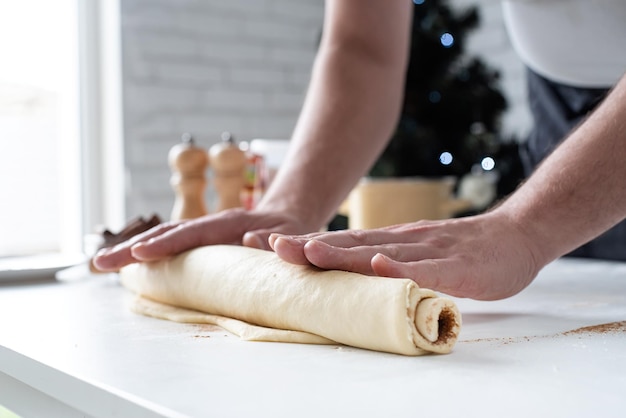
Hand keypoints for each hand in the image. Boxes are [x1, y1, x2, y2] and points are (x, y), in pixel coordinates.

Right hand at [92, 208, 310, 271]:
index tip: (138, 255)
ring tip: (101, 264)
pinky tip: (127, 265)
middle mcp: (212, 224)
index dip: (166, 244)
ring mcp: (203, 230)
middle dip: (132, 248)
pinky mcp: (200, 239)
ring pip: (163, 238)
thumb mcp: (293, 234)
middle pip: (167, 233)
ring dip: (132, 251)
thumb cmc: (292, 230)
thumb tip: (251, 239)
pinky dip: (147, 253)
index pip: (193, 232)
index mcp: (231, 222)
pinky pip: (170, 244)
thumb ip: (275, 239)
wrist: (289, 215)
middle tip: (99, 263)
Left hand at [269, 211, 544, 300]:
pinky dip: (401, 267)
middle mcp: (402, 241)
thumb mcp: (418, 256)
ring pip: (379, 253)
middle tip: (270, 246)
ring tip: (309, 251)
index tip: (269, 247)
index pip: (342, 244)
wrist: (515, 236)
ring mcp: (428, 251)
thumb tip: (354, 272)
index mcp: (391, 242)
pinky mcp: (454, 266)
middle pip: (350, 245)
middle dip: (309, 246)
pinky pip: (425, 268)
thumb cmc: (464, 252)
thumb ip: (389, 262)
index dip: (306, 245)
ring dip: (343, 253)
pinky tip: (379, 266)